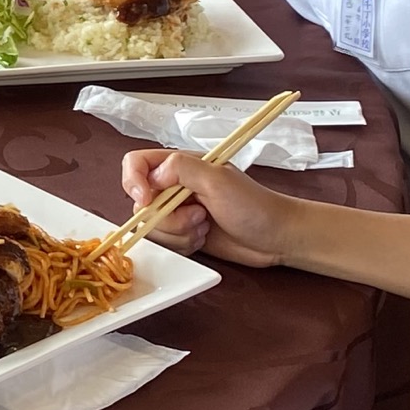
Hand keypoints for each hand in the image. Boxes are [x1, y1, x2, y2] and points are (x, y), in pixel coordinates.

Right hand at [118, 146, 293, 265]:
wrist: (276, 237)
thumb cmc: (255, 205)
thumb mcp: (218, 179)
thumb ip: (181, 169)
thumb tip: (151, 177)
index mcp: (180, 165)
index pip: (136, 164)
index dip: (134, 181)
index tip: (147, 200)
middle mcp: (174, 187)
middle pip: (140, 202)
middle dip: (167, 217)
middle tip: (198, 215)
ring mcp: (178, 212)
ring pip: (151, 227)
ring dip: (178, 232)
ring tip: (205, 226)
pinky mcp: (183, 234)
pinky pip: (165, 243)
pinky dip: (183, 245)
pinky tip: (204, 239)